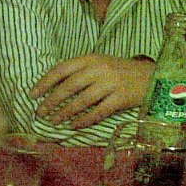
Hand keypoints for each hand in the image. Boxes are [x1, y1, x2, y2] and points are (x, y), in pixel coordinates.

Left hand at [30, 54, 154, 129]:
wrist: (152, 75)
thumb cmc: (119, 71)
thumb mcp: (99, 64)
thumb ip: (79, 72)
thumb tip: (52, 88)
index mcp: (90, 58)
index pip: (61, 69)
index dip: (45, 82)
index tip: (32, 95)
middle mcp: (99, 69)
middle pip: (69, 86)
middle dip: (51, 101)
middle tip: (40, 113)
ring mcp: (111, 83)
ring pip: (82, 101)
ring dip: (65, 113)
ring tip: (54, 122)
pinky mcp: (121, 98)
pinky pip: (98, 112)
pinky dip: (84, 120)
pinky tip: (74, 126)